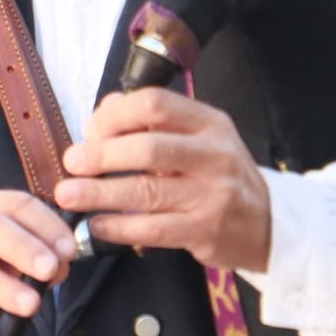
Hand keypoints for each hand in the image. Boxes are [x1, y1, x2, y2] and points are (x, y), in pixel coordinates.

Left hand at [56, 89, 270, 273]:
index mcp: (210, 122)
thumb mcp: (199, 138)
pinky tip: (97, 224)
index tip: (90, 130)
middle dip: (103, 155)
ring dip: (101, 193)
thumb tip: (102, 113)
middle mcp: (215, 154)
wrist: (266, 223)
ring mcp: (212, 194)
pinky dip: (119, 227)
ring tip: (69, 194)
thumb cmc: (219, 175)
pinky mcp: (205, 230)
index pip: (156, 105)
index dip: (115, 116)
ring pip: (148, 191)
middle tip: (72, 162)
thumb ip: (154, 123)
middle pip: (149, 148)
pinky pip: (153, 228)